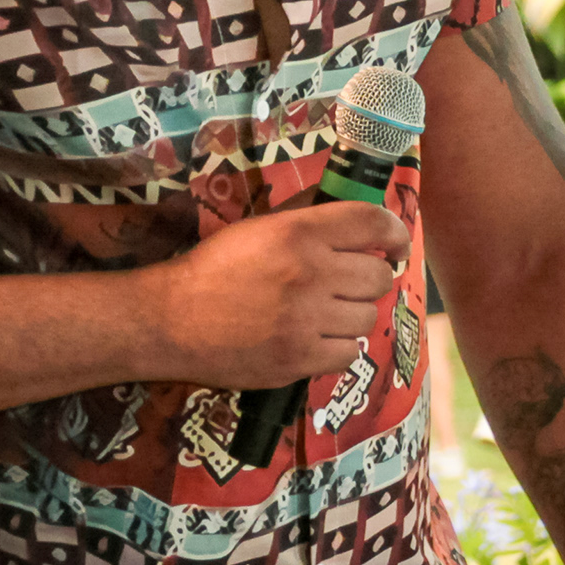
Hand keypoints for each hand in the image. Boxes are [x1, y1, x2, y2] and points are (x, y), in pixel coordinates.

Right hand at [142, 201, 412, 385]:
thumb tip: (356, 205)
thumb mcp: (259, 229)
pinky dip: (335, 350)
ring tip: (320, 316)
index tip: (395, 247)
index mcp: (300, 233)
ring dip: (350, 317)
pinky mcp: (299, 358)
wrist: (169, 320)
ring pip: (368, 318)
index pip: (375, 223)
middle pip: (380, 277)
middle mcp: (309, 272)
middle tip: (343, 287)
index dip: (395, 234)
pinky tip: (311, 341)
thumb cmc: (215, 270)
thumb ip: (308, 218)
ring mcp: (305, 318)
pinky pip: (349, 354)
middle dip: (366, 281)